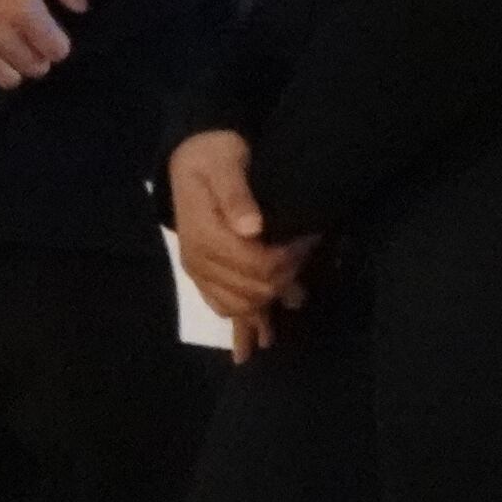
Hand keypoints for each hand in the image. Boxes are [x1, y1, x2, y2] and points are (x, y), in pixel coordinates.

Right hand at [0, 0, 87, 97]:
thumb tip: (80, 8)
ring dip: (12, 68)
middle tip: (26, 38)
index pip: (57, 49)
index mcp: (22, 9)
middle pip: (34, 67)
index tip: (48, 30)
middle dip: (36, 55)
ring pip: (7, 79)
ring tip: (5, 50)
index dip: (57, 40)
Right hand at [168, 129, 316, 359]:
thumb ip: (236, 194)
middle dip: (285, 278)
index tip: (310, 239)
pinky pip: (223, 308)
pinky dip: (242, 328)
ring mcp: (200, 271)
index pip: (256, 265)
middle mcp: (198, 260)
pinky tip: (256, 345)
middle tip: (307, 252)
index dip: (288, 258)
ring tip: (296, 297)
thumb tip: (252, 228)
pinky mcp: (204, 275)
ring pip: (240, 306)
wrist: (192, 156)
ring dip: (268, 307)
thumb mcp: (224, 163)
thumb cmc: (213, 156)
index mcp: (204, 235)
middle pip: (252, 289)